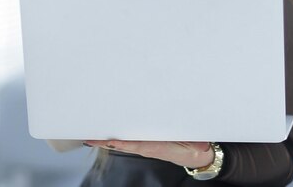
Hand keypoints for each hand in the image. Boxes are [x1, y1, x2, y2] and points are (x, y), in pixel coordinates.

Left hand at [83, 140, 213, 167]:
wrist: (196, 155)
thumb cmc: (194, 147)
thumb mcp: (197, 146)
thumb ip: (197, 145)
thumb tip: (202, 146)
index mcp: (157, 147)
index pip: (137, 145)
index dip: (123, 143)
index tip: (110, 141)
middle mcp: (148, 147)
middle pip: (123, 144)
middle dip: (106, 141)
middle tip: (90, 137)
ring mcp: (145, 146)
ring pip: (123, 143)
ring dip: (106, 141)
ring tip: (92, 136)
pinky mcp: (146, 145)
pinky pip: (127, 142)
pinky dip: (115, 140)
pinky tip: (105, 137)